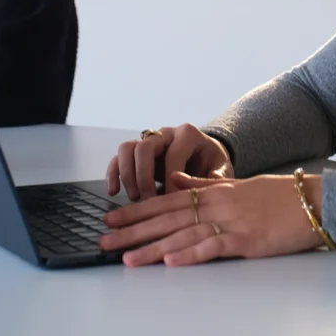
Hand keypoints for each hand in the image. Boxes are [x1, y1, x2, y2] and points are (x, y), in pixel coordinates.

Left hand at [100, 169, 327, 265]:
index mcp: (214, 192)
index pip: (166, 201)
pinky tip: (170, 261)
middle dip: (133, 230)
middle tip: (104, 240)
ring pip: (183, 234)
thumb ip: (205, 183)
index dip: (136, 211)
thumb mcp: (238, 185)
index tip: (111, 218)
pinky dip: (191, 254)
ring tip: (127, 258)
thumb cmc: (279, 197)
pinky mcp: (247, 240)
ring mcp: (231, 222)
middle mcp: (217, 205)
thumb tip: (176, 179)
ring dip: (153, 247)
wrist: (315, 202)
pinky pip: (213, 247)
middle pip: (167, 218)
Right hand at [106, 123, 232, 199]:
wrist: (205, 156)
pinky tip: (114, 191)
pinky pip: (118, 157)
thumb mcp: (222, 167)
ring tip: (134, 197)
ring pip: (127, 148)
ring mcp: (149, 141)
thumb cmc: (212, 162)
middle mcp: (165, 133)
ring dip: (127, 174)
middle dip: (143, 176)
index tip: (171, 202)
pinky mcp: (137, 152)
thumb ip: (216, 176)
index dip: (170, 179)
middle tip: (147, 199)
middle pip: (145, 147)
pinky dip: (113, 173)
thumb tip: (205, 184)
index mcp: (188, 134)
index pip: (173, 154)